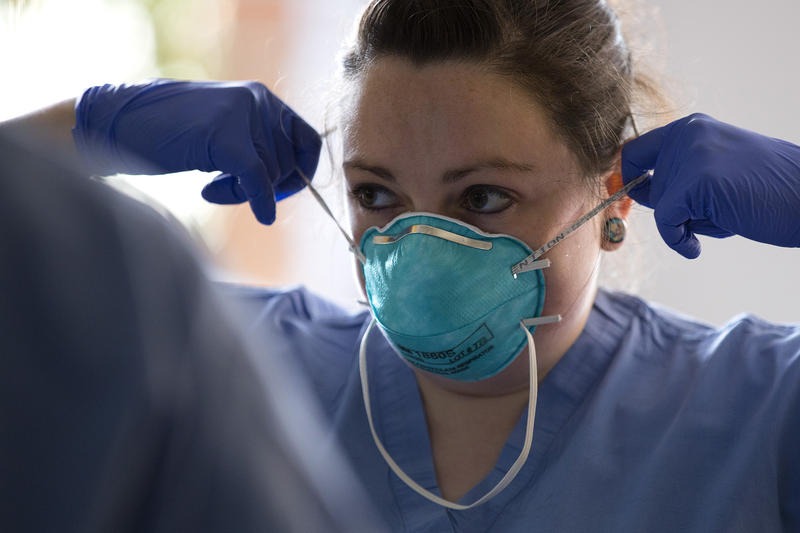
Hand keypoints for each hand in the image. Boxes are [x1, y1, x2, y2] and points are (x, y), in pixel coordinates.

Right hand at [73, 79, 320, 223]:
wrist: (119, 123)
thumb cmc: (168, 132)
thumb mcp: (223, 130)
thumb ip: (257, 145)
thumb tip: (294, 180)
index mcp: (261, 96)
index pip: (307, 140)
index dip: (302, 171)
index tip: (281, 191)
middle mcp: (258, 99)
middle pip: (287, 164)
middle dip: (264, 187)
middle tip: (226, 189)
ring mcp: (242, 114)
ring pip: (270, 174)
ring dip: (243, 192)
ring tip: (212, 187)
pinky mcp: (225, 136)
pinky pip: (258, 179)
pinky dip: (262, 202)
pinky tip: (261, 214)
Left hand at [621, 113, 799, 257]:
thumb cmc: (769, 191)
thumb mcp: (718, 170)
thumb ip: (679, 173)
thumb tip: (627, 188)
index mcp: (692, 127)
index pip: (636, 150)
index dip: (626, 176)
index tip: (627, 196)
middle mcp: (688, 134)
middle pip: (648, 186)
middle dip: (672, 209)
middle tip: (713, 211)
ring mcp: (692, 156)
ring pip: (661, 206)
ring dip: (688, 223)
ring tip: (727, 214)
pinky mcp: (697, 183)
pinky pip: (666, 223)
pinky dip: (678, 241)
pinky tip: (695, 248)